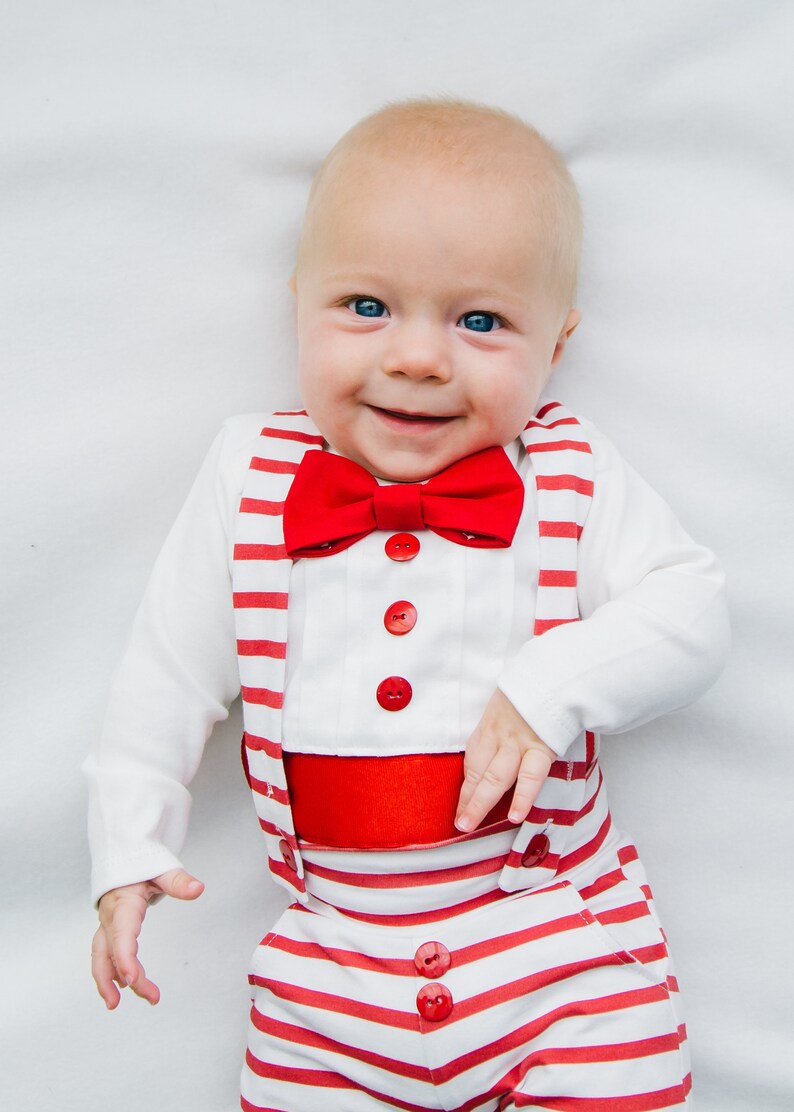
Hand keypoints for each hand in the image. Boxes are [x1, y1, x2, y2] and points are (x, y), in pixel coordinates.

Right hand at [91, 868, 203, 1008]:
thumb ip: (179, 881)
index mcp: (123, 904)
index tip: (133, 980)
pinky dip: (110, 971)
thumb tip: (198, 889)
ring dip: (107, 981)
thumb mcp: (162, 869)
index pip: (122, 936)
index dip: (125, 960)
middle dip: (120, 979)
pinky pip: (105, 953)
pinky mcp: (109, 929)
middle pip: (110, 953)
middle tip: (148, 996)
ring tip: (115, 1003)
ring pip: (100, 956)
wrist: (123, 857)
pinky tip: (122, 985)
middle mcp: (110, 917)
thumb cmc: (142, 864)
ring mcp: (107, 925)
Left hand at [455, 689, 554, 832]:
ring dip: (481, 803)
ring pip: (495, 778)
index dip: (465, 788)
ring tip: (470, 825)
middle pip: (478, 773)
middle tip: (459, 824)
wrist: (554, 674)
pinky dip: (522, 796)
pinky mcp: (542, 747)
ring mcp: (518, 743)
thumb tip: (497, 758)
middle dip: (467, 800)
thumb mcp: (507, 709)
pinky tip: (515, 815)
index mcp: (490, 728)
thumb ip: (501, 733)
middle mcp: (499, 737)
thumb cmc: (532, 693)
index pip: (472, 762)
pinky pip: (530, 776)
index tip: (459, 809)